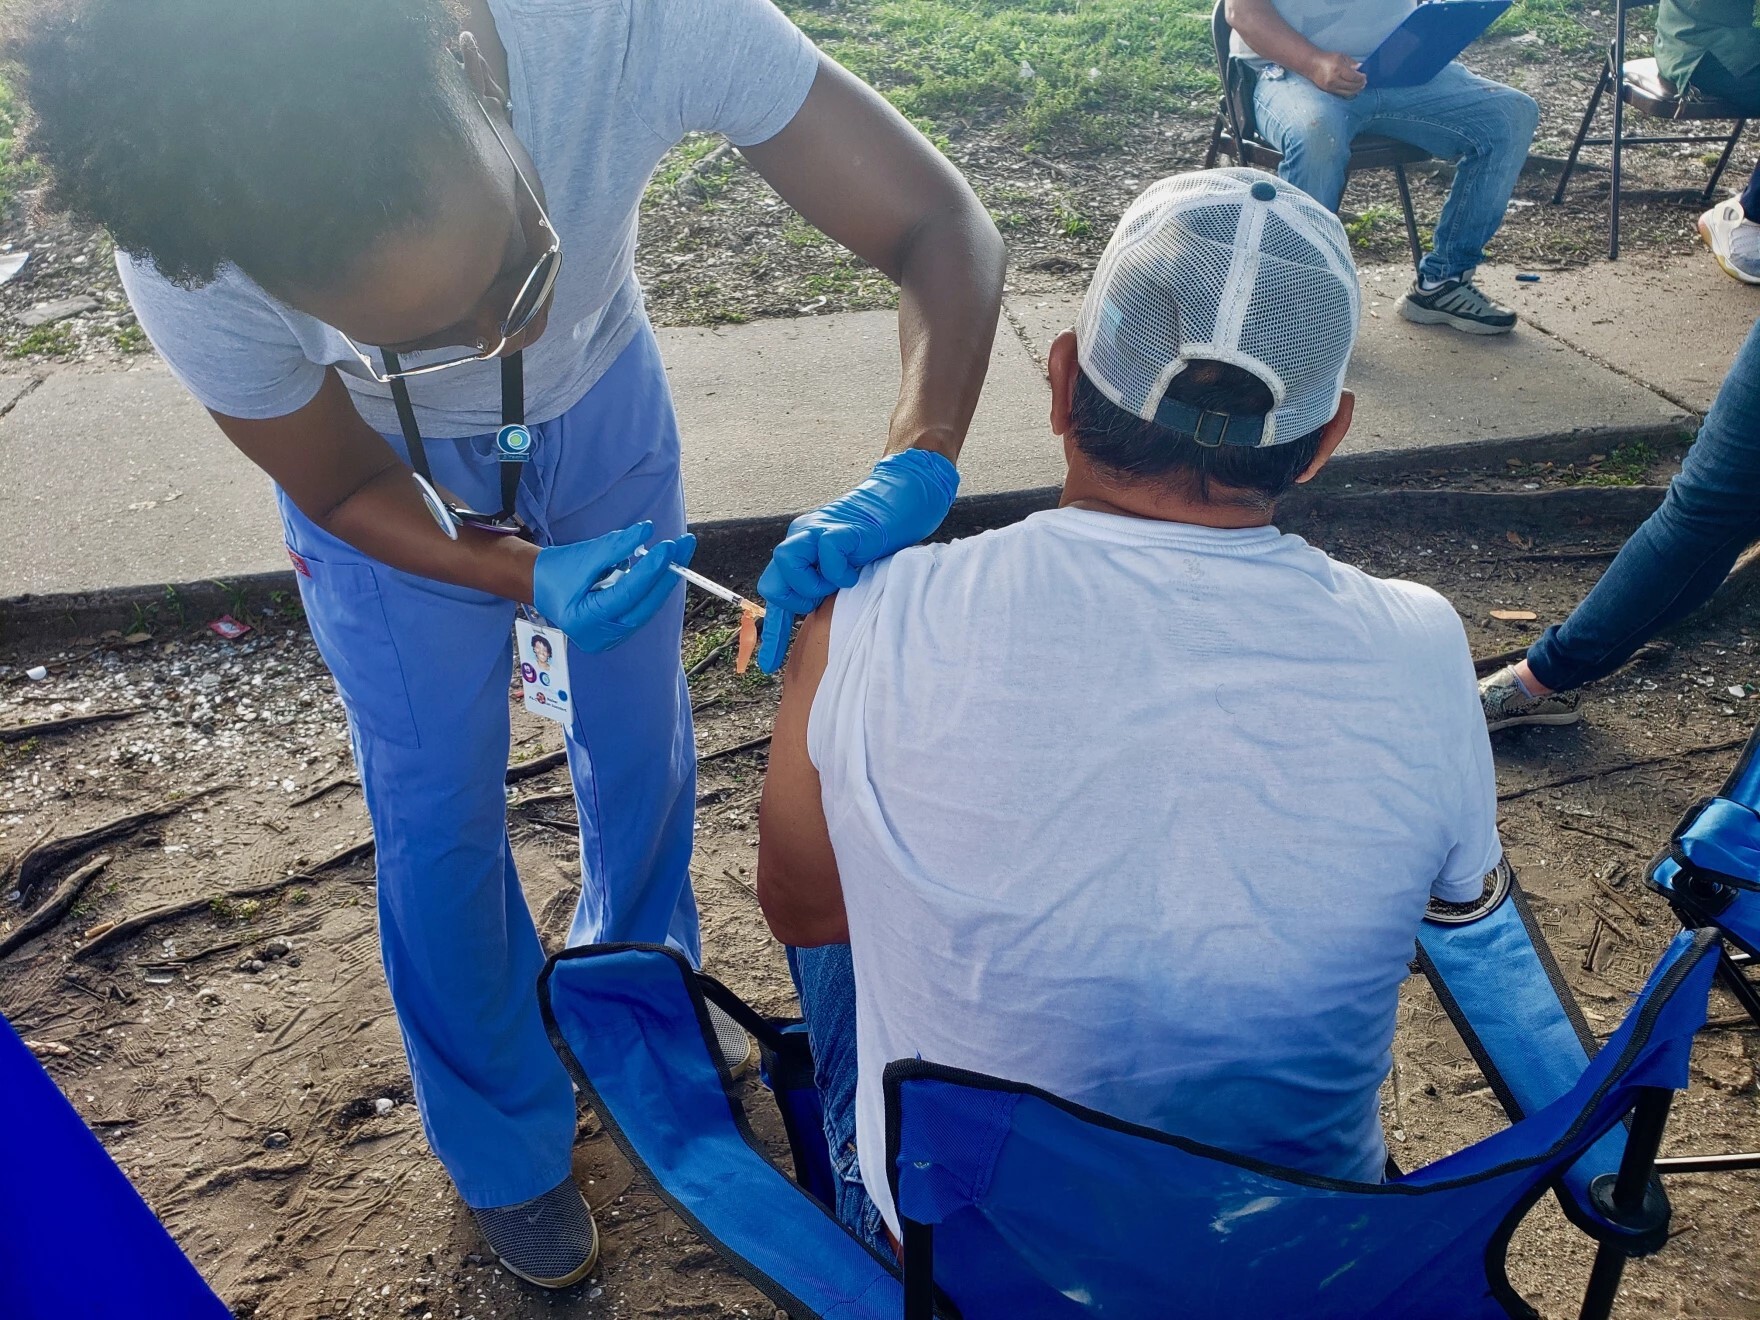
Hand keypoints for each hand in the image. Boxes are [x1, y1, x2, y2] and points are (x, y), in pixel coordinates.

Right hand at [532, 522, 694, 653]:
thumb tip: (646, 531)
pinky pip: (642, 607)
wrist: (542, 586)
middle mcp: (600, 636)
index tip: (668, 546)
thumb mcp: (584, 555)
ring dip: (665, 578)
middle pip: (644, 605)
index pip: (626, 594)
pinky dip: (653, 586)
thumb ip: (615, 546)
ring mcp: (611, 638)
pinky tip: (663, 566)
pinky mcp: (619, 631)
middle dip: (667, 573)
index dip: (650, 570)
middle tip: (684, 545)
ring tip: (678, 552)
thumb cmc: (558, 571)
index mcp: (585, 620)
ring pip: (647, 607)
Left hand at [756, 449, 958, 672]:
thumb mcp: (844, 571)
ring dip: (813, 582)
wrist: (900, 506)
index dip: (772, 633)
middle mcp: (801, 538)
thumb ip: (826, 588)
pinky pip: (826, 552)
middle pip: (772, 581)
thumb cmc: (875, 542)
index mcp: (799, 551)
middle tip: (826, 597)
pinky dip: (841, 569)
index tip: (769, 664)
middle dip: (798, 599)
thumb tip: (817, 619)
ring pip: (787, 561)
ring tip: (840, 581)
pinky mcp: (840, 528)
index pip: (775, 594)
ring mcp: (817, 530)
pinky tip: (857, 568)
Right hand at [1306, 50, 1366, 97]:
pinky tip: (1353, 89)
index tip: (1365, 76)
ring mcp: (1331, 87)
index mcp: (1338, 69)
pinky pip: (1342, 94)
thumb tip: (1360, 68)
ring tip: (1360, 86)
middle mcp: (1334, 79)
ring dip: (1356, 90)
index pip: (1353, 77)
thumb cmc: (1328, 58)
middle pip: (1352, 86)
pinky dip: (1349, 92)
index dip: (1361, 78)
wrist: (1312, 65)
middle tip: (1364, 82)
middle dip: (1360, 85)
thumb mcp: (1341, 56)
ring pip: (1348, 92)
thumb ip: (1352, 63)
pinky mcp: (1328, 91)